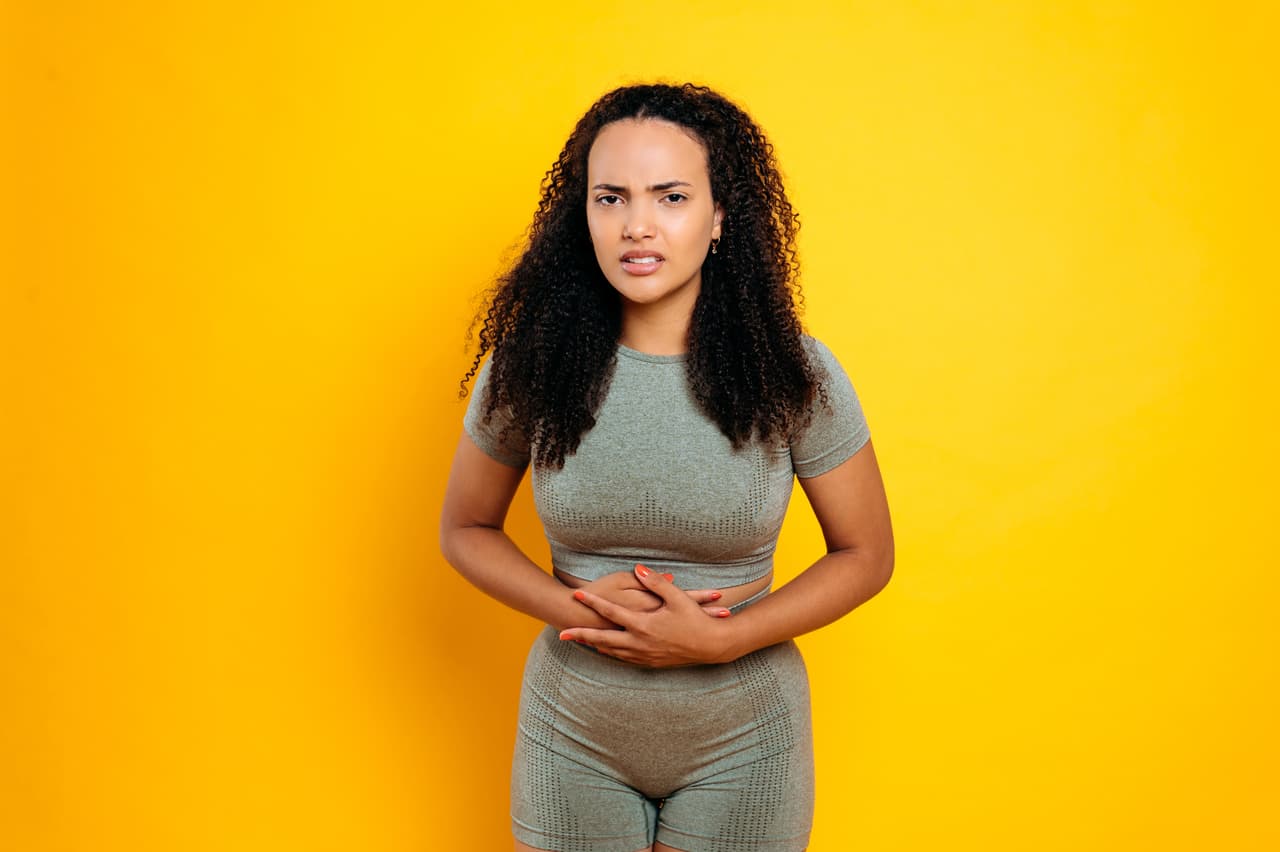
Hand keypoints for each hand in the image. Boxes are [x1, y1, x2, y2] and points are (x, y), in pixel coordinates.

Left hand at [561, 564, 735, 666]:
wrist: (712, 646)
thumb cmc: (696, 619)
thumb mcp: (677, 597)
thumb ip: (655, 582)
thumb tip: (639, 568)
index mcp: (643, 624)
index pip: (610, 612)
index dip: (592, 602)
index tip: (575, 596)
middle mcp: (639, 642)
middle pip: (602, 639)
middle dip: (581, 635)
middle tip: (562, 633)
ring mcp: (644, 655)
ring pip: (612, 652)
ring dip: (595, 646)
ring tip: (581, 641)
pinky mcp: (652, 662)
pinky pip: (625, 659)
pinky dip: (613, 654)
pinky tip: (609, 651)